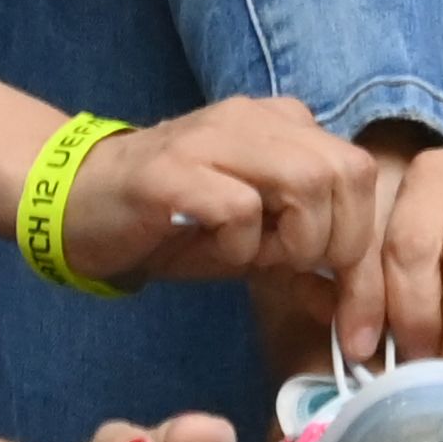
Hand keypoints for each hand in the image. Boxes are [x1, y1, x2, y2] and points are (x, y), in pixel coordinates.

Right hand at [55, 97, 385, 312]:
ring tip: (254, 258)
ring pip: (306, 181)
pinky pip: (239, 207)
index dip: (366, 252)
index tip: (359, 322)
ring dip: (293, 240)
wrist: (76, 202)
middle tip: (294, 273)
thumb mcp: (248, 247)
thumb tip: (356, 311)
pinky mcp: (173, 169)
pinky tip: (214, 251)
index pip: (360, 174)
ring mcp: (215, 137)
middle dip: (338, 244)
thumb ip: (303, 265)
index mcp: (285, 126)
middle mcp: (258, 119)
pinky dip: (240, 245)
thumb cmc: (169, 224)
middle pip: (346, 173)